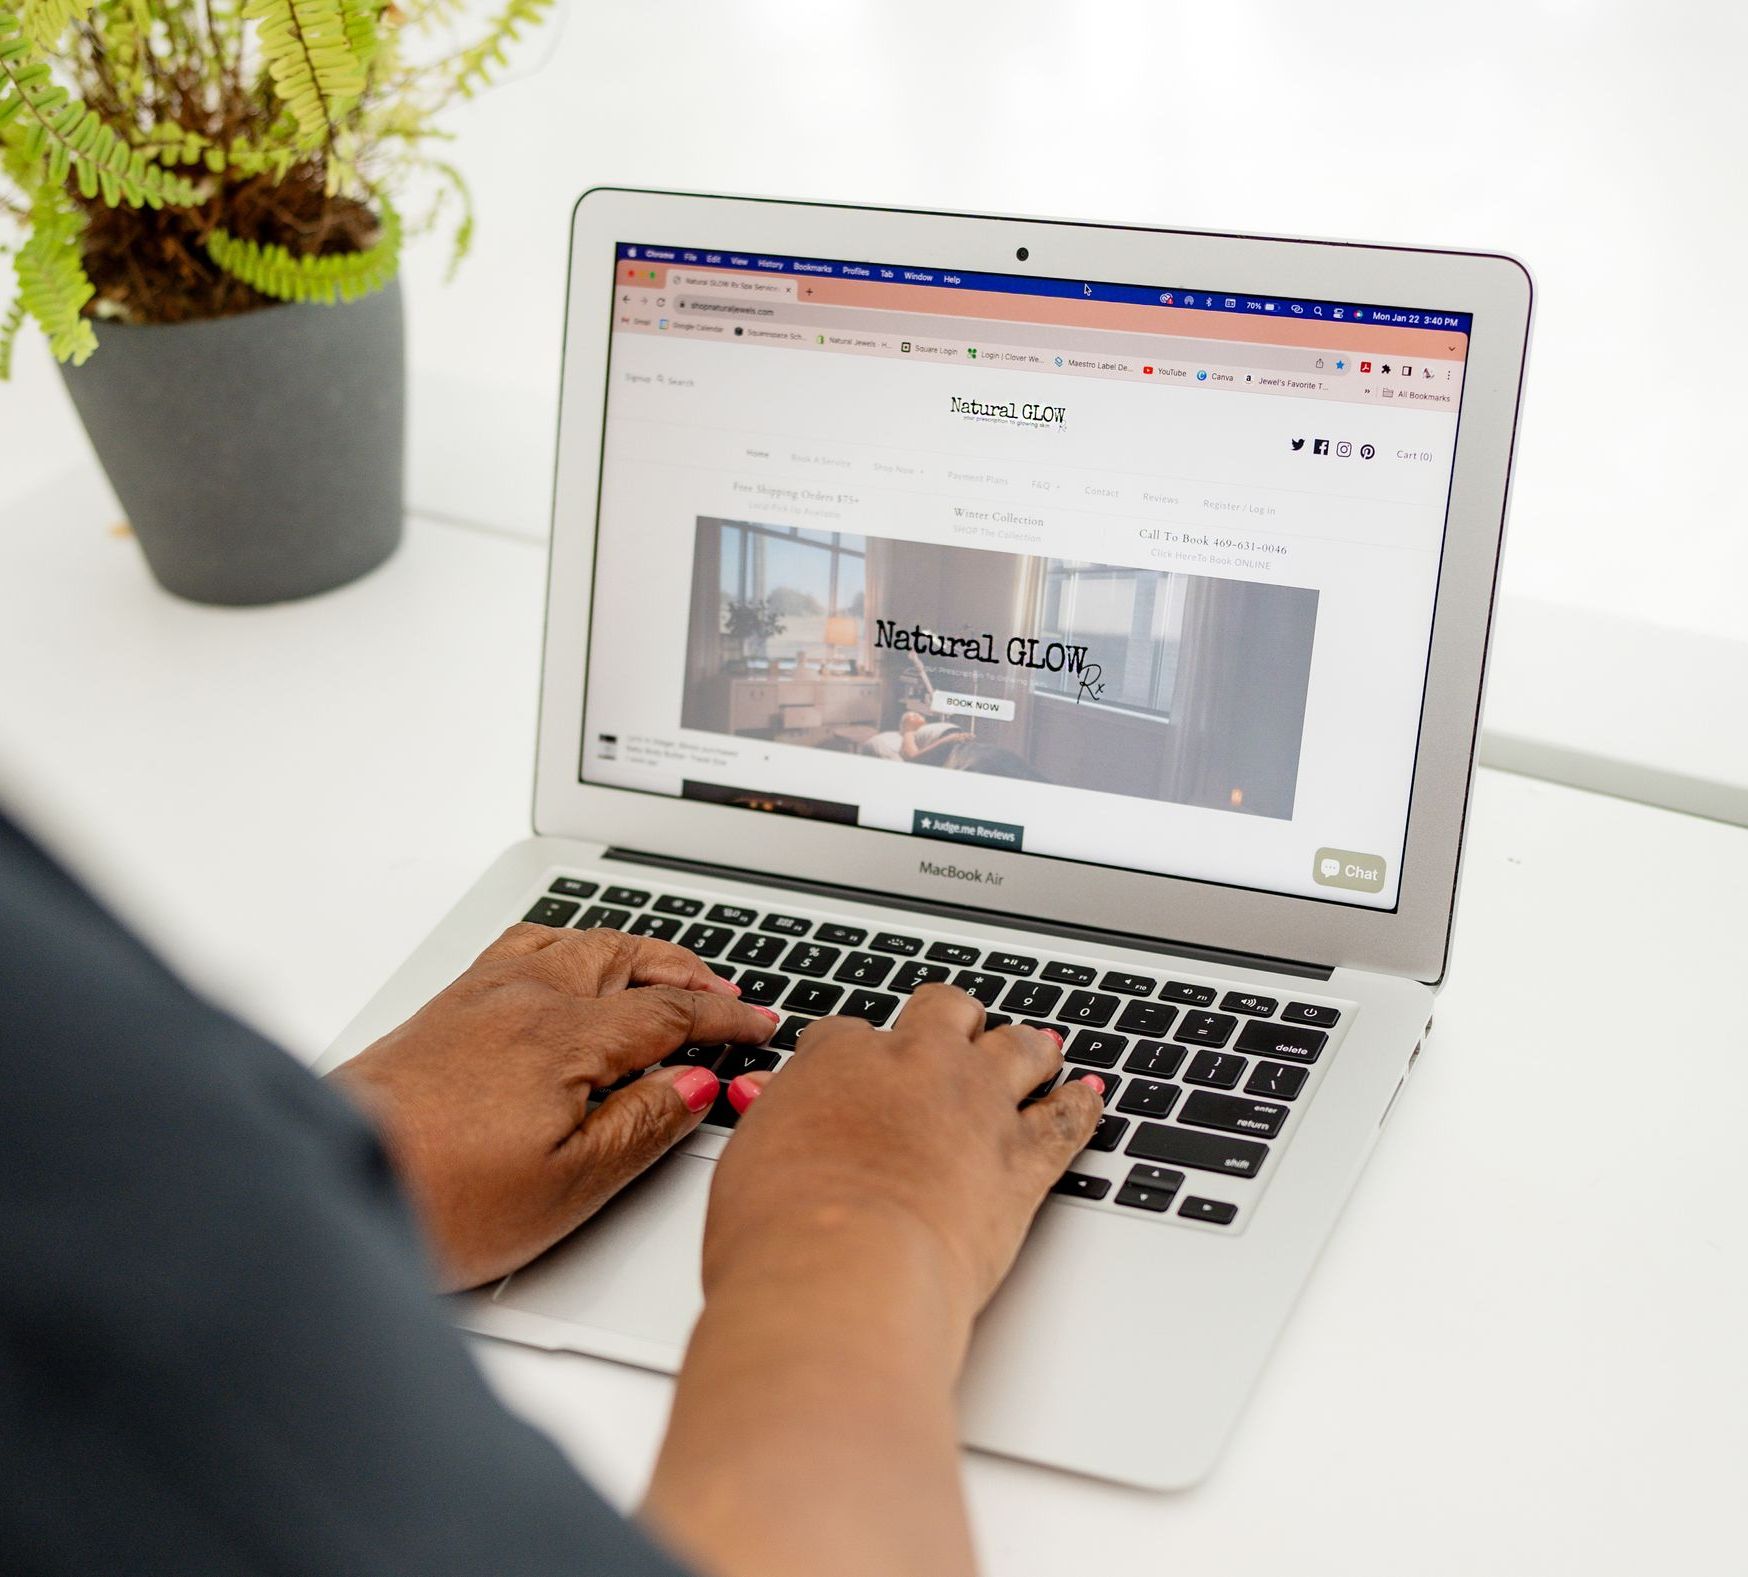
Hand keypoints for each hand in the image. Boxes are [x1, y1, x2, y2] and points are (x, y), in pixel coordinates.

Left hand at [327, 924, 777, 1289]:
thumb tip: (692, 1085)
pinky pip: (524, 944)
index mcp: (564, 1036)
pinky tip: (566, 965)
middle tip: (724, 992)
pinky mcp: (444, 1008)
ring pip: (575, 940)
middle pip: (625, 956)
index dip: (723, 1017)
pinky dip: (569, 945)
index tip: (757, 1023)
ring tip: (658, 970)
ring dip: (629, 951)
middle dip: (685, 969)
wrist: (335, 1181)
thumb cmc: (438, 1197)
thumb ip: (642, 1126)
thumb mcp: (568, 1185)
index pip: (669, 1011)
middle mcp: (522, 998)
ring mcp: (478, 995)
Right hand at [644, 985, 1103, 1576]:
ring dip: (1026, 1048)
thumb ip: (775, 1128)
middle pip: (944, 1010)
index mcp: (838, 1061)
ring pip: (1018, 1046)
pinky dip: (1081, 1106)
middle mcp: (914, 1067)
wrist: (844, 1274)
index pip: (848, 1033)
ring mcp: (976, 1105)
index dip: (855, 1052)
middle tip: (952, 1035)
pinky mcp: (1024, 1159)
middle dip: (949, 1021)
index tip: (855, 1070)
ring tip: (1036, 1051)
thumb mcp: (747, 1166)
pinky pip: (1068, 1117)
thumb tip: (776, 1117)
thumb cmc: (780, 1234)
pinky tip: (1087, 1098)